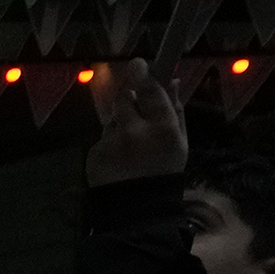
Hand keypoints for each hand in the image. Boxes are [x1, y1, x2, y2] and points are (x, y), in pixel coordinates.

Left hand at [86, 55, 188, 186]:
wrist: (138, 210)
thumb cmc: (164, 171)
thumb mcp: (180, 142)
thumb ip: (176, 110)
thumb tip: (172, 80)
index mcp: (163, 129)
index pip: (150, 91)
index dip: (143, 75)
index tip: (139, 63)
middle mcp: (135, 133)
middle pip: (124, 98)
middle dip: (129, 98)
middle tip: (137, 110)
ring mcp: (111, 143)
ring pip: (112, 119)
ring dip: (120, 125)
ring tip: (131, 149)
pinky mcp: (94, 153)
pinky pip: (102, 139)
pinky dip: (110, 144)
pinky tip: (119, 161)